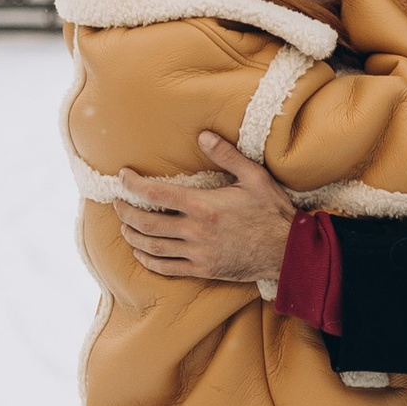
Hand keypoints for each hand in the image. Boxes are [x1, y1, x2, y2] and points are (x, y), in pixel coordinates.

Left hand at [115, 135, 295, 283]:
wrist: (288, 252)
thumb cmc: (272, 212)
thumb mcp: (255, 177)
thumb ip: (227, 155)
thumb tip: (203, 135)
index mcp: (204, 206)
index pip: (156, 195)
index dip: (133, 185)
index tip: (123, 177)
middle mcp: (196, 231)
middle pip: (146, 224)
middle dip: (125, 212)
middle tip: (117, 202)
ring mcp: (198, 254)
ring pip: (152, 247)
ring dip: (132, 236)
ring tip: (124, 225)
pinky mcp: (203, 270)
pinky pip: (166, 268)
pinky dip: (148, 260)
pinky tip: (141, 253)